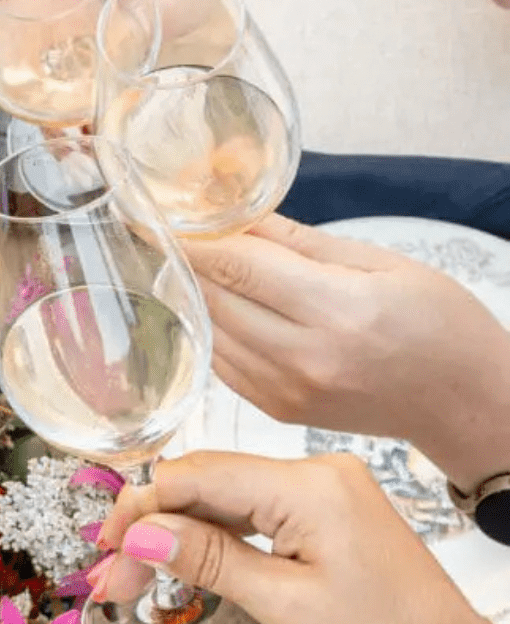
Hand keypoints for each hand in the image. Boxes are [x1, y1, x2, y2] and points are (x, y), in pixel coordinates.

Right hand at [93, 450, 497, 623]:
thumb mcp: (285, 607)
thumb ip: (209, 560)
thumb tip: (140, 534)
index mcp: (309, 485)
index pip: (201, 474)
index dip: (142, 505)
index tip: (104, 548)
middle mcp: (315, 469)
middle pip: (208, 483)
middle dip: (152, 526)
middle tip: (109, 577)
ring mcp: (321, 484)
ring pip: (226, 495)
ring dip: (177, 532)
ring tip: (132, 574)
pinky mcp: (323, 505)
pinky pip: (253, 507)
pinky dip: (214, 534)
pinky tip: (183, 557)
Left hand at [182, 214, 509, 491]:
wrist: (463, 402)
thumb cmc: (439, 324)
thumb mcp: (382, 262)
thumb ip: (301, 242)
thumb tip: (238, 215)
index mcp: (336, 311)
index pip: (237, 265)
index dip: (191, 236)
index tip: (160, 213)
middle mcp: (304, 358)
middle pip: (215, 297)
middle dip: (186, 258)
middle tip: (167, 228)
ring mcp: (287, 392)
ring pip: (211, 330)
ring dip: (193, 293)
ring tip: (185, 258)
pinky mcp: (279, 410)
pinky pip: (223, 362)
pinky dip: (212, 327)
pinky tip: (216, 301)